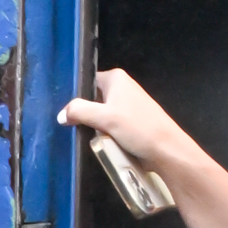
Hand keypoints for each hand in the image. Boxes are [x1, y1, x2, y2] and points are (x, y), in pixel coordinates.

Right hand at [58, 68, 187, 173]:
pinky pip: (108, 125)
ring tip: (82, 135)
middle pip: (91, 99)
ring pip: (99, 114)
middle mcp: (121, 87)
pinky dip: (102, 133)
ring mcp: (126, 105)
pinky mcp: (130, 121)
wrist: (166, 149)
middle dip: (82, 113)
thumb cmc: (137, 127)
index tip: (64, 111)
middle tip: (71, 126)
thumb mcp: (105, 118)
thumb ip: (79, 111)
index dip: (74, 96)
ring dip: (92, 125)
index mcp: (116, 78)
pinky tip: (98, 141)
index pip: (85, 81)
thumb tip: (61, 115)